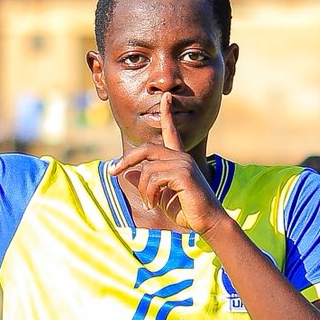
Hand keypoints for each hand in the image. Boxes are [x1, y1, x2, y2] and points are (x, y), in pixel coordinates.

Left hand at [109, 95, 225, 233]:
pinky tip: (154, 204)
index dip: (167, 113)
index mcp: (178, 159)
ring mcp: (183, 163)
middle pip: (146, 149)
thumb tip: (128, 174)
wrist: (208, 222)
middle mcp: (181, 156)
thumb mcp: (159, 196)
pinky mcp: (183, 173)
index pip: (171, 131)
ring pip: (147, 170)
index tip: (166, 97)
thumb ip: (145, 183)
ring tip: (149, 204)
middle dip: (126, 160)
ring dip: (143, 191)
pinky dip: (149, 194)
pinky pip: (152, 178)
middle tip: (112, 172)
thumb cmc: (186, 210)